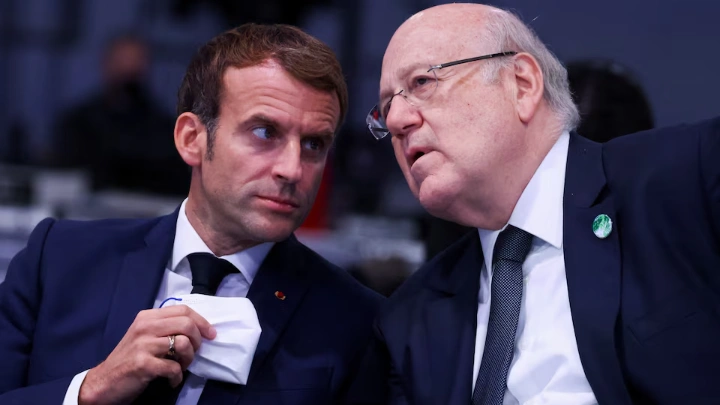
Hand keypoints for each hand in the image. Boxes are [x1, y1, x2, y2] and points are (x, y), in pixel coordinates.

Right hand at [78, 305, 215, 404]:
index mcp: (147, 317)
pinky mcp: (143, 364)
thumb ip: (166, 327)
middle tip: (193, 353)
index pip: (183, 310)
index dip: (202, 322)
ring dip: (188, 360)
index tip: (210, 334)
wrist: (103, 382)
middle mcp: (145, 327)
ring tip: (180, 367)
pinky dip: (177, 377)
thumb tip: (198, 328)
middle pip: (187, 324)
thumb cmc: (129, 359)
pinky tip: (171, 380)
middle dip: (198, 341)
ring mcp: (143, 345)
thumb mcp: (145, 336)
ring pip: (183, 344)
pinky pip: (174, 368)